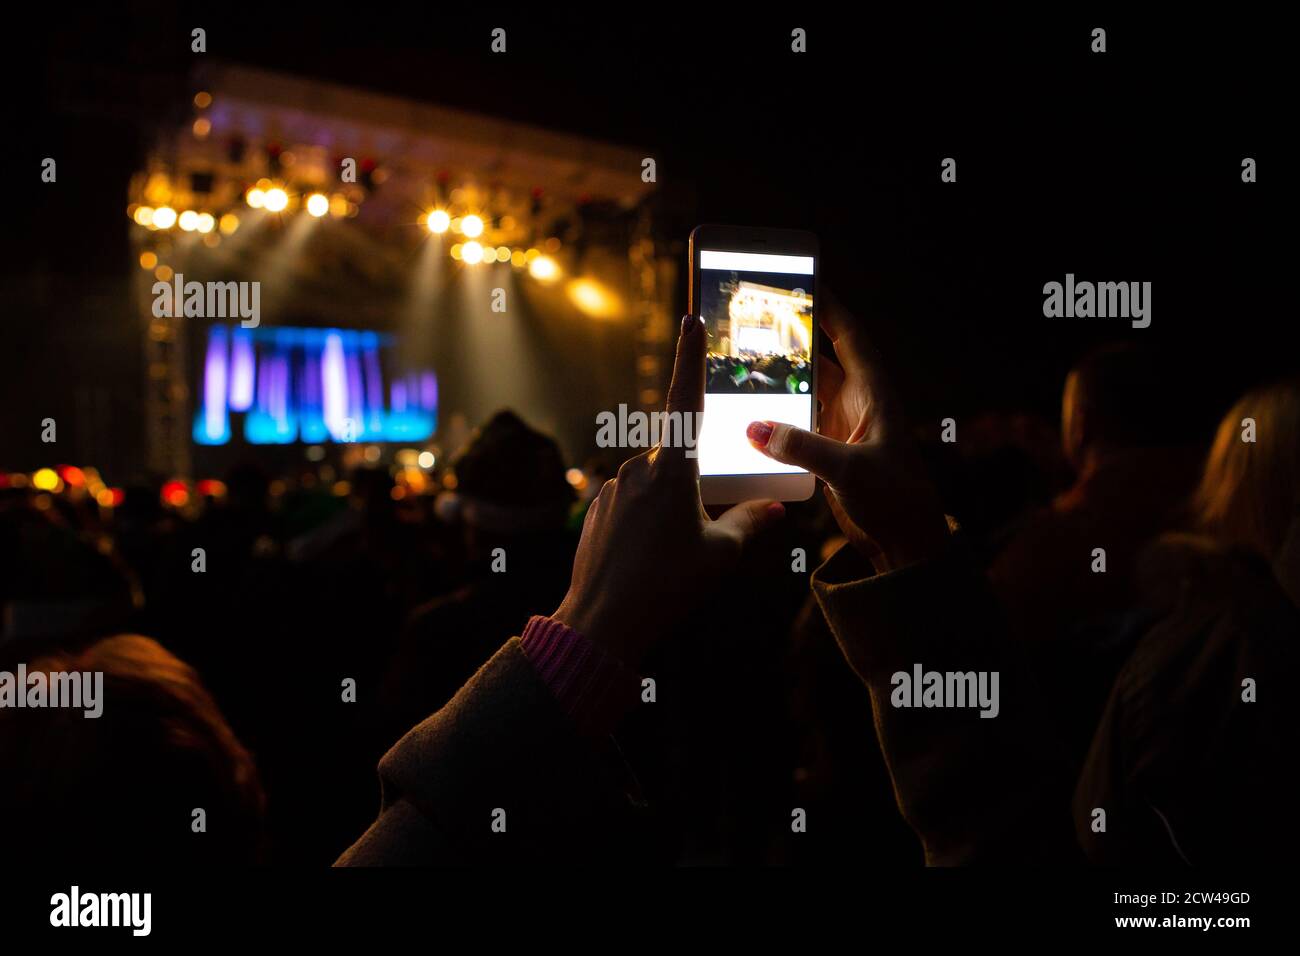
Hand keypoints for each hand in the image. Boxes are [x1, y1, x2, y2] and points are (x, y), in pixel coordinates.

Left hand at [552, 314, 784, 665]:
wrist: (601, 622)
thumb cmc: (665, 586)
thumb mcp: (720, 556)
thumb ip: (750, 523)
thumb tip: (774, 509)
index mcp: (671, 471)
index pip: (683, 400)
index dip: (688, 358)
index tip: (689, 318)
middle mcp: (638, 469)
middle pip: (678, 459)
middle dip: (696, 485)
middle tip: (699, 532)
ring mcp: (614, 488)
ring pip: (656, 484)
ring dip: (672, 507)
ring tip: (673, 558)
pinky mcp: (600, 508)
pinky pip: (634, 502)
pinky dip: (650, 522)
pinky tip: (651, 560)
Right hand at [745, 295, 947, 571]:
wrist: (905, 543)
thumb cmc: (895, 499)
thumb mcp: (849, 469)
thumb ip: (801, 446)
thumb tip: (754, 427)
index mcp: (874, 393)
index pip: (849, 337)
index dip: (828, 308)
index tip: (800, 283)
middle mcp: (858, 404)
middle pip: (819, 360)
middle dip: (789, 342)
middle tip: (753, 321)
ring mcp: (842, 428)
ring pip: (803, 394)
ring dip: (777, 383)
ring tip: (739, 364)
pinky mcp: (828, 453)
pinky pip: (795, 427)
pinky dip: (773, 421)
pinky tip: (745, 418)